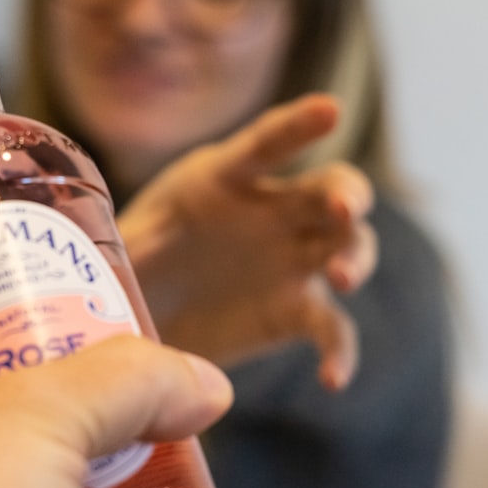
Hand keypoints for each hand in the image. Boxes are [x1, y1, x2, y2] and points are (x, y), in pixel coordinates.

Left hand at [118, 93, 376, 390]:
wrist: (147, 313)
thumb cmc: (140, 255)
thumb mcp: (132, 240)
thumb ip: (140, 238)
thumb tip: (132, 247)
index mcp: (228, 177)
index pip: (269, 143)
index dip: (299, 125)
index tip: (331, 108)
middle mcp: (273, 210)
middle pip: (329, 190)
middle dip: (348, 194)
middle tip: (347, 210)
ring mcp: (292, 259)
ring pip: (347, 247)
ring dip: (356, 257)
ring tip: (343, 279)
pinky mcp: (296, 310)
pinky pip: (331, 328)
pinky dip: (339, 352)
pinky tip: (332, 379)